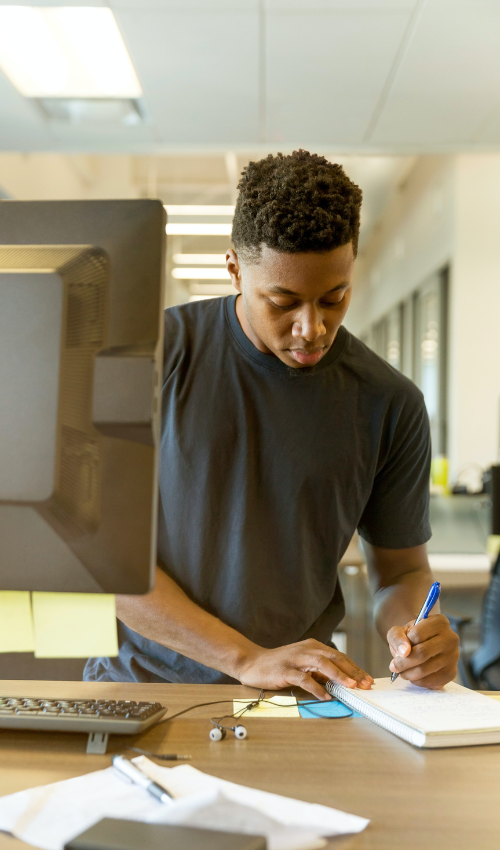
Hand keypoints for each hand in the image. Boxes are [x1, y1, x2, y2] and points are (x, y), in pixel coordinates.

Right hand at [237, 638, 373, 700]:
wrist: (252, 662)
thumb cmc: (279, 665)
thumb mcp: (303, 664)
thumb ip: (319, 670)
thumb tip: (340, 682)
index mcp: (313, 646)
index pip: (339, 656)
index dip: (355, 668)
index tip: (367, 680)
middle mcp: (306, 649)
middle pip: (335, 658)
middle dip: (352, 672)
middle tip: (365, 684)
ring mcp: (296, 659)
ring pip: (322, 664)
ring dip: (338, 675)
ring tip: (351, 686)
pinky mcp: (285, 670)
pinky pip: (304, 678)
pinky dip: (316, 687)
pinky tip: (325, 696)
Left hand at [387, 614, 458, 688]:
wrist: (423, 644)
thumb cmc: (411, 636)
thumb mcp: (399, 631)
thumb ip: (397, 637)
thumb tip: (404, 652)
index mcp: (439, 622)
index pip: (417, 635)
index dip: (404, 644)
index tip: (399, 648)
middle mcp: (451, 638)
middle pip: (422, 653)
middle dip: (403, 663)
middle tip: (394, 666)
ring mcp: (453, 656)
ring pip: (425, 669)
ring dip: (408, 673)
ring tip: (401, 671)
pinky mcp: (452, 673)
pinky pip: (431, 681)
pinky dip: (417, 681)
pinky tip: (413, 675)